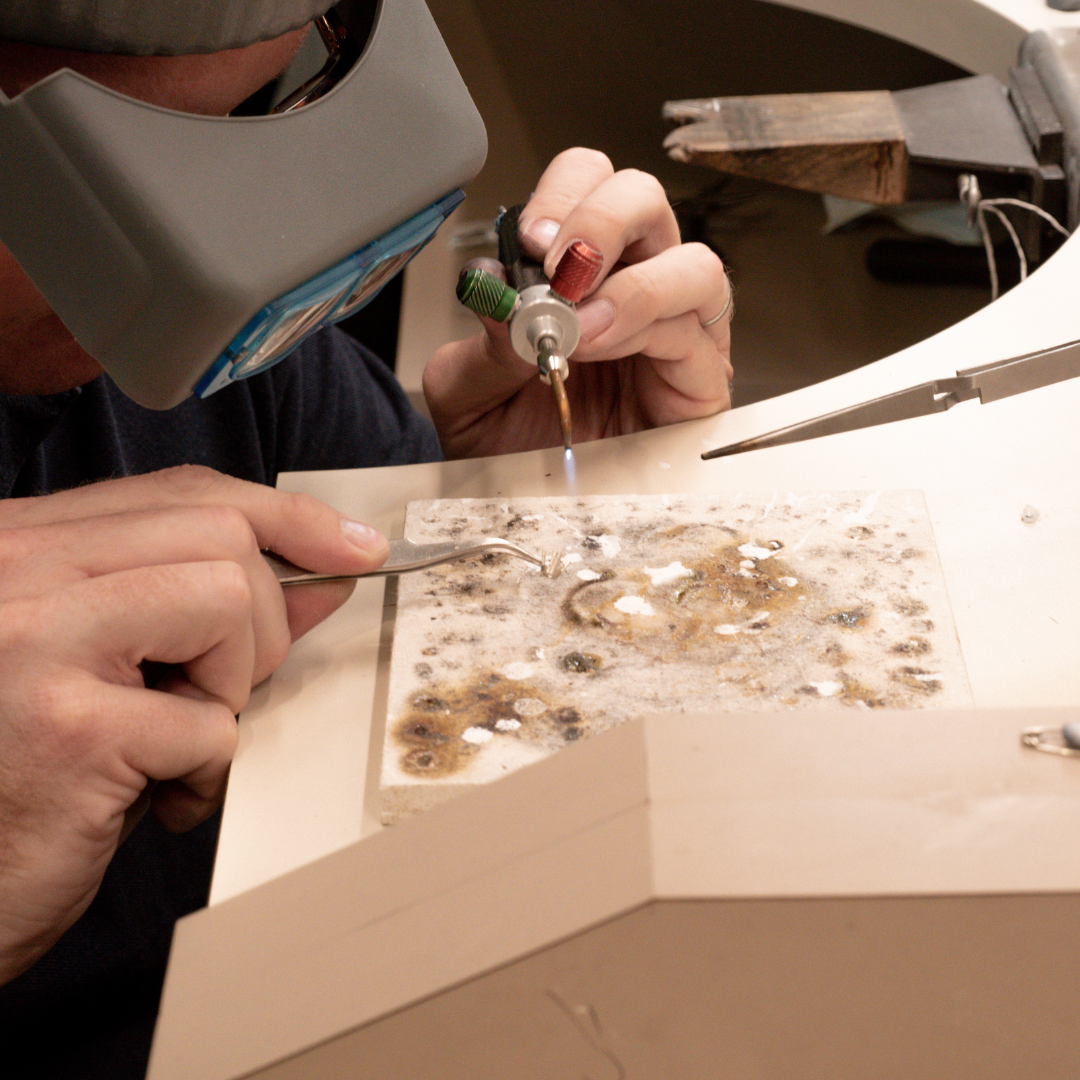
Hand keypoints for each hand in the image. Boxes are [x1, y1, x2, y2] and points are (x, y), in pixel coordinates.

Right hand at [0, 466, 386, 982]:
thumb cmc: (26, 775)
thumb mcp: (111, 665)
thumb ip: (202, 606)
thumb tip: (319, 575)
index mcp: (24, 546)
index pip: (184, 493)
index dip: (286, 516)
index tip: (352, 546)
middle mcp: (18, 572)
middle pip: (220, 534)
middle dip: (261, 619)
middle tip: (219, 689)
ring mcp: (36, 640)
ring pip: (227, 602)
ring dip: (230, 686)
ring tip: (170, 739)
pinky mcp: (68, 727)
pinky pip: (212, 723)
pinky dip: (206, 771)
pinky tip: (151, 797)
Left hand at [423, 148, 733, 457]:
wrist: (528, 510)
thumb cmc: (509, 446)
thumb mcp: (467, 396)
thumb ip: (478, 342)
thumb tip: (495, 289)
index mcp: (575, 273)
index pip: (589, 185)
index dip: (566, 195)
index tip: (531, 241)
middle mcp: (631, 287)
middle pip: (646, 199)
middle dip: (601, 220)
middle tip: (559, 266)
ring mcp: (674, 331)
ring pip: (694, 262)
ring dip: (632, 285)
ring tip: (580, 326)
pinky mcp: (700, 381)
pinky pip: (698, 333)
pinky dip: (646, 330)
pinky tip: (600, 349)